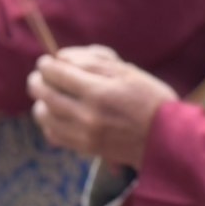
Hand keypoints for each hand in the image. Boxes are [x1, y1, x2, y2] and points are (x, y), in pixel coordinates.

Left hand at [28, 45, 176, 166]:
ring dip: (40, 101)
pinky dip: (48, 122)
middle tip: (41, 75)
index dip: (47, 65)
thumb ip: (94, 61)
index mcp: (98, 91)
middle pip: (45, 93)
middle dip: (38, 80)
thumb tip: (62, 57)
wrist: (166, 138)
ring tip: (47, 95)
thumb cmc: (151, 98)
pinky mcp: (84, 148)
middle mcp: (86, 114)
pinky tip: (57, 115)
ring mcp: (83, 134)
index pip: (57, 73)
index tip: (47, 61)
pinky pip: (53, 134)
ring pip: (44, 115)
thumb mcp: (128, 71)